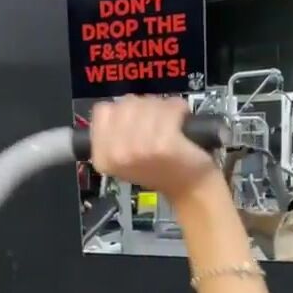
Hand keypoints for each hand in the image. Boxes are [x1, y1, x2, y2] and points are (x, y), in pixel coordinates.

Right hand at [90, 95, 216, 202]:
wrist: (189, 188)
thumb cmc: (159, 171)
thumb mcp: (125, 158)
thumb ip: (114, 134)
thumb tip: (119, 107)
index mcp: (103, 157)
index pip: (103, 112)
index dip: (122, 110)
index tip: (137, 119)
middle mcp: (116, 153)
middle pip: (125, 104)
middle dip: (144, 106)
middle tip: (157, 120)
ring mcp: (139, 148)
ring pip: (147, 103)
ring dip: (162, 106)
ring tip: (171, 120)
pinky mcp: (164, 144)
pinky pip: (169, 109)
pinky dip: (178, 108)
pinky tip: (182, 117)